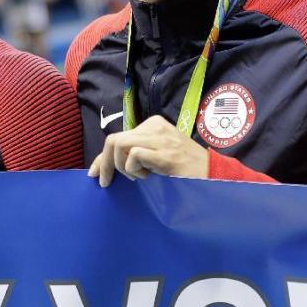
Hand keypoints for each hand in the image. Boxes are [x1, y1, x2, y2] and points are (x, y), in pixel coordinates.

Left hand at [87, 115, 209, 187]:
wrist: (212, 174)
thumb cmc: (184, 169)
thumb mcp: (156, 156)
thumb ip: (136, 154)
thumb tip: (104, 164)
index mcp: (153, 124)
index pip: (118, 137)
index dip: (101, 157)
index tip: (95, 174)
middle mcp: (155, 126)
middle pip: (113, 139)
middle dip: (104, 163)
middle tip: (105, 182)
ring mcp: (160, 139)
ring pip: (119, 145)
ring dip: (122, 167)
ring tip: (139, 177)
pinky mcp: (165, 154)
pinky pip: (133, 155)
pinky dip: (133, 169)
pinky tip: (149, 176)